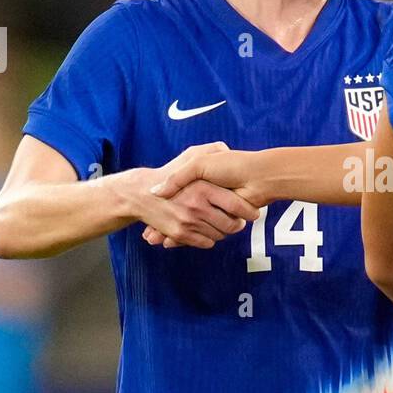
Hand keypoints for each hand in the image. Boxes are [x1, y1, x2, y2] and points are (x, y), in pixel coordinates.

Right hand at [116, 160, 258, 248]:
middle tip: (241, 221)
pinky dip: (209, 238)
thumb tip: (228, 150)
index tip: (253, 212)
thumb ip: (211, 150)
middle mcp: (196, 205)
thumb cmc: (170, 171)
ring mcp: (188, 221)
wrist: (139, 193)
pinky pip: (205, 242)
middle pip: (231, 224)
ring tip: (225, 224)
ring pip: (219, 235)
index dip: (247, 211)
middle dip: (239, 224)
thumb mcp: (191, 157)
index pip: (235, 206)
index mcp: (203, 187)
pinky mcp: (180, 234)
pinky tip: (207, 228)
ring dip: (224, 232)